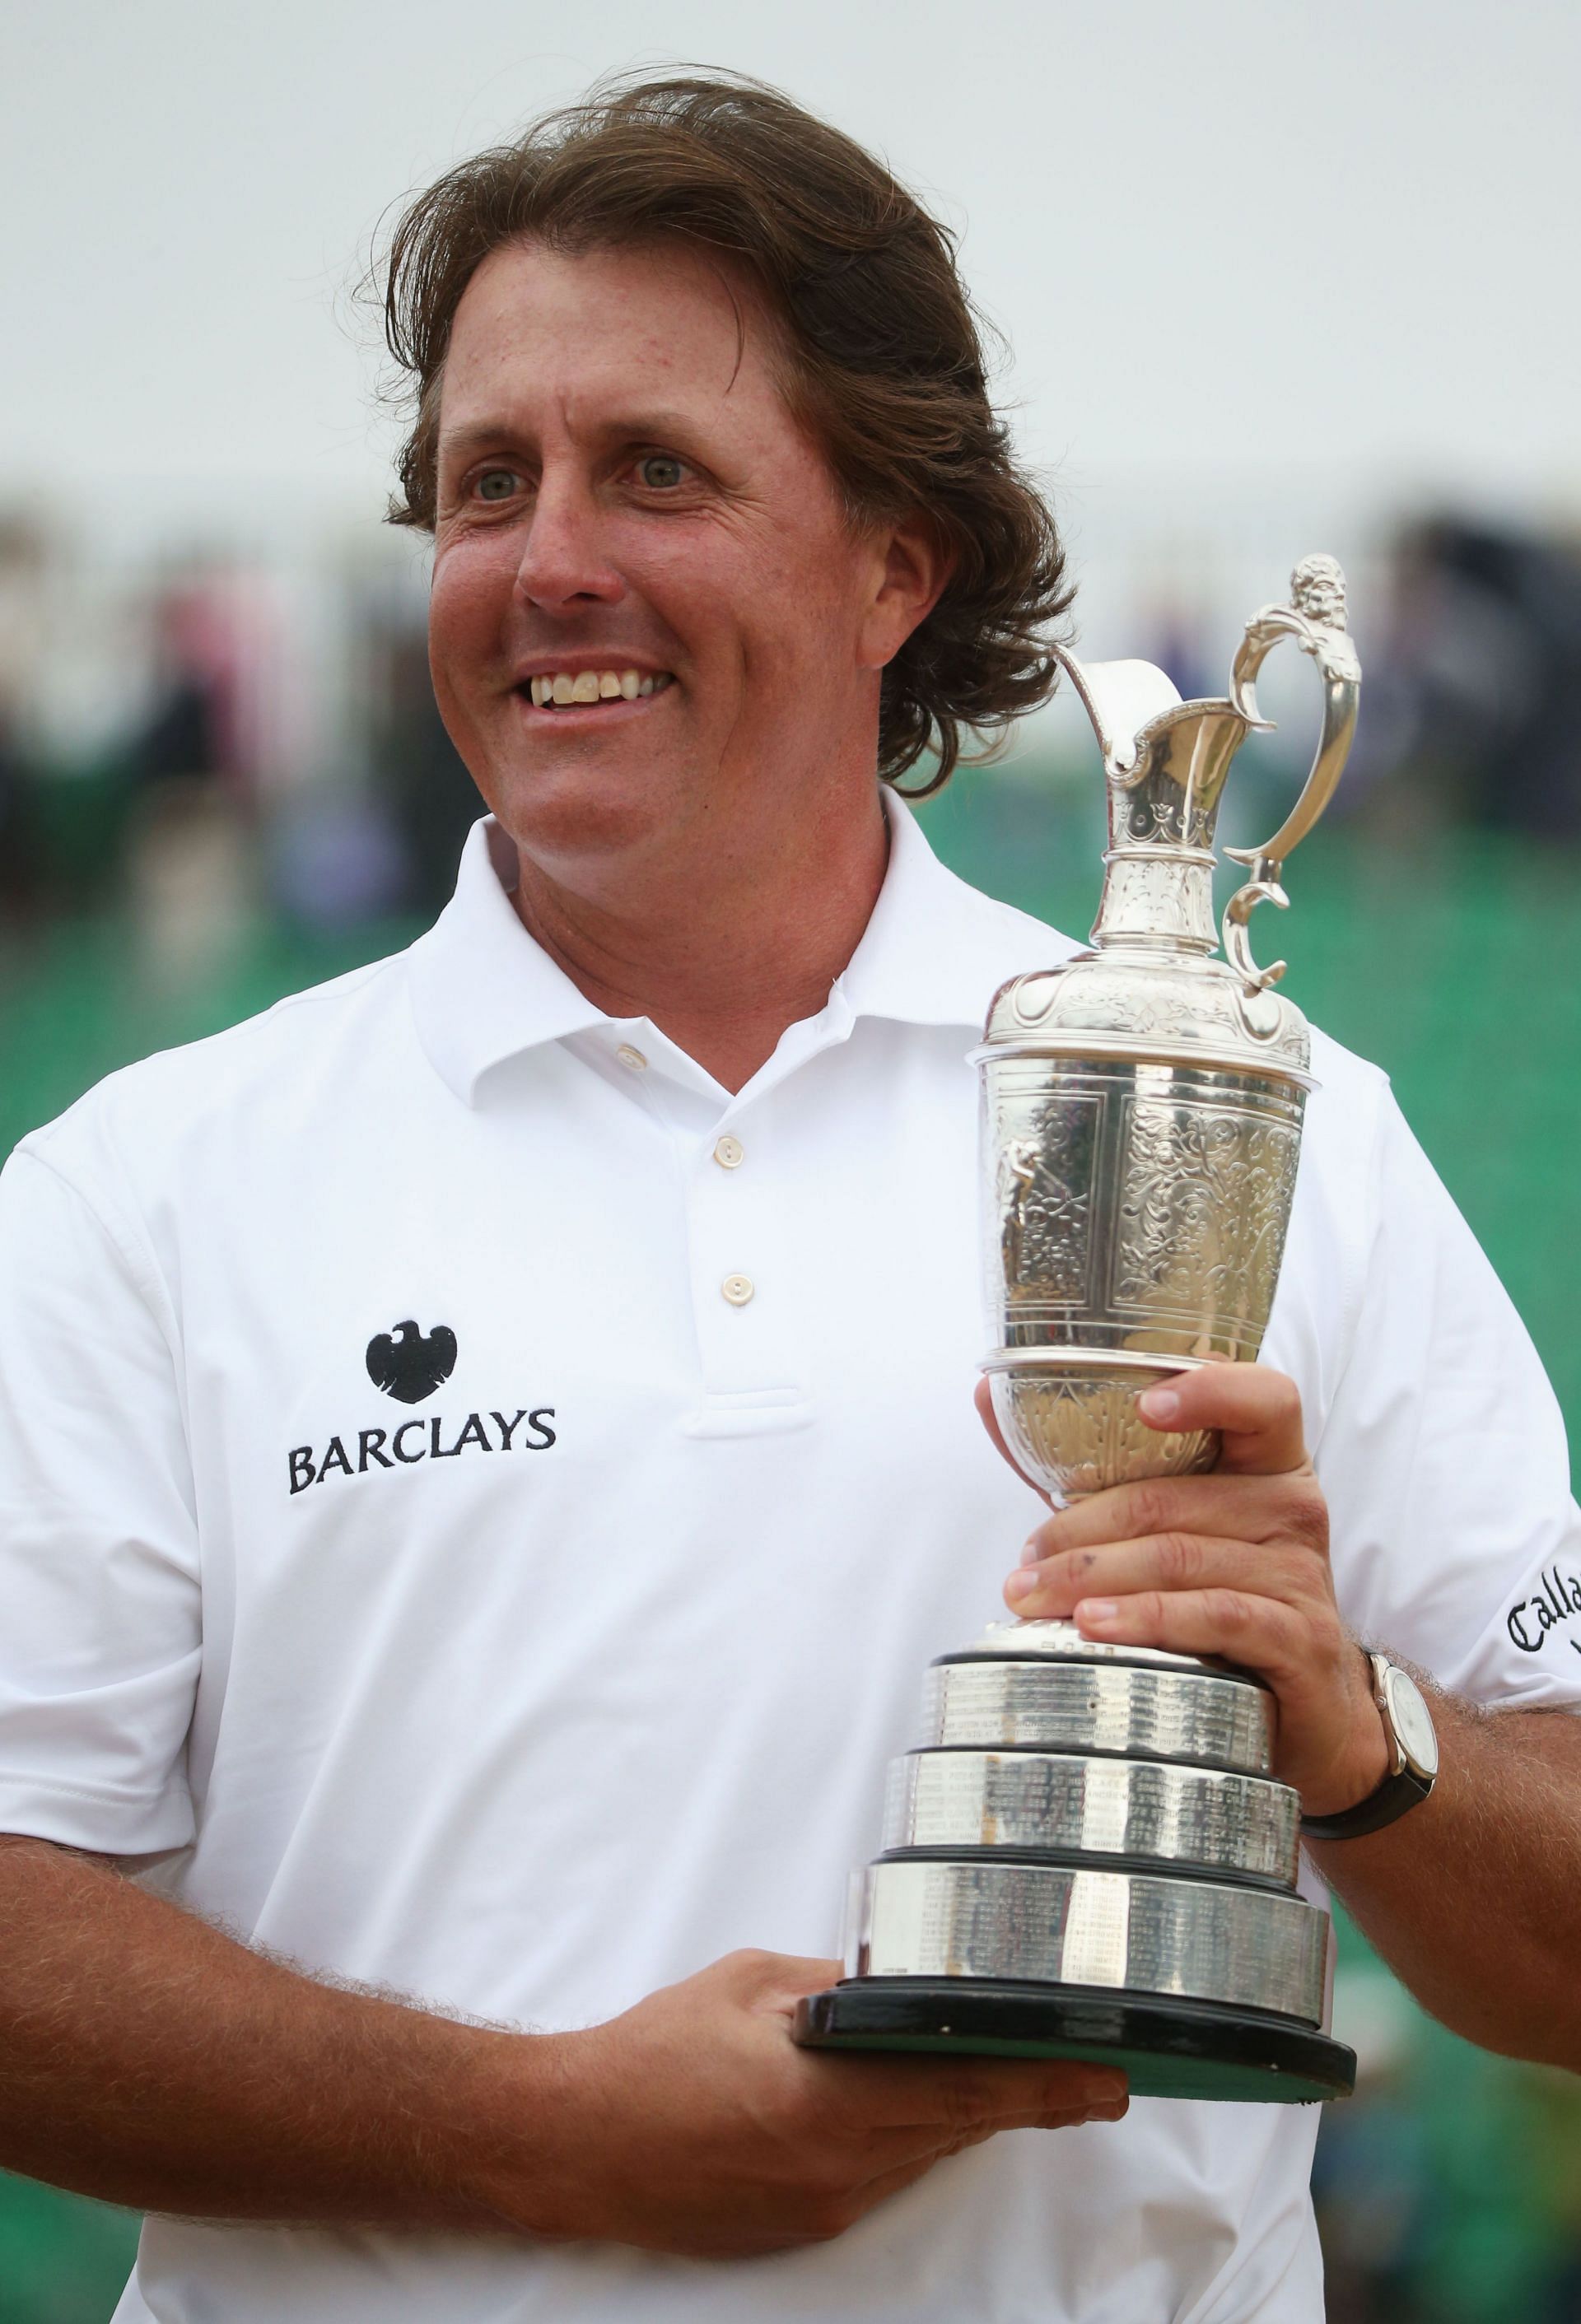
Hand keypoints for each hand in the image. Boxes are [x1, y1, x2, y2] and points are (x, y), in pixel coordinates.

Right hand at [495, 1950, 1126, 2257]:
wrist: (574, 2143)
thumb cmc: (652, 2054)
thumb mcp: (752, 1988)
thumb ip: (837, 1988)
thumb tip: (900, 1981)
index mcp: (830, 2102)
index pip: (967, 2089)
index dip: (1045, 2086)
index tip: (1107, 2080)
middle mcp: (839, 2168)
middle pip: (961, 2128)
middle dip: (1029, 2100)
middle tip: (1092, 2077)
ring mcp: (823, 2206)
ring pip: (927, 2155)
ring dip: (971, 2117)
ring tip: (1022, 2078)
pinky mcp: (804, 2226)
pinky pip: (885, 2178)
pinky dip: (915, 2140)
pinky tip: (922, 2105)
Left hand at [980, 1365, 1388, 1817]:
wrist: (1305, 1706)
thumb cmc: (1220, 1593)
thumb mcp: (1169, 1524)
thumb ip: (1089, 1467)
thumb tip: (992, 1395)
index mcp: (1268, 1463)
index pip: (1262, 1399)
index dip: (1209, 1390)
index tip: (1143, 1405)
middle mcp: (1292, 1507)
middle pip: (1174, 1499)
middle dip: (1081, 1529)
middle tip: (1023, 1564)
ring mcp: (1300, 1573)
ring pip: (1180, 1558)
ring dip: (1092, 1578)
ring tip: (1033, 1598)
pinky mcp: (1296, 1637)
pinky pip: (1213, 1616)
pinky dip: (1147, 1618)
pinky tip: (1095, 1625)